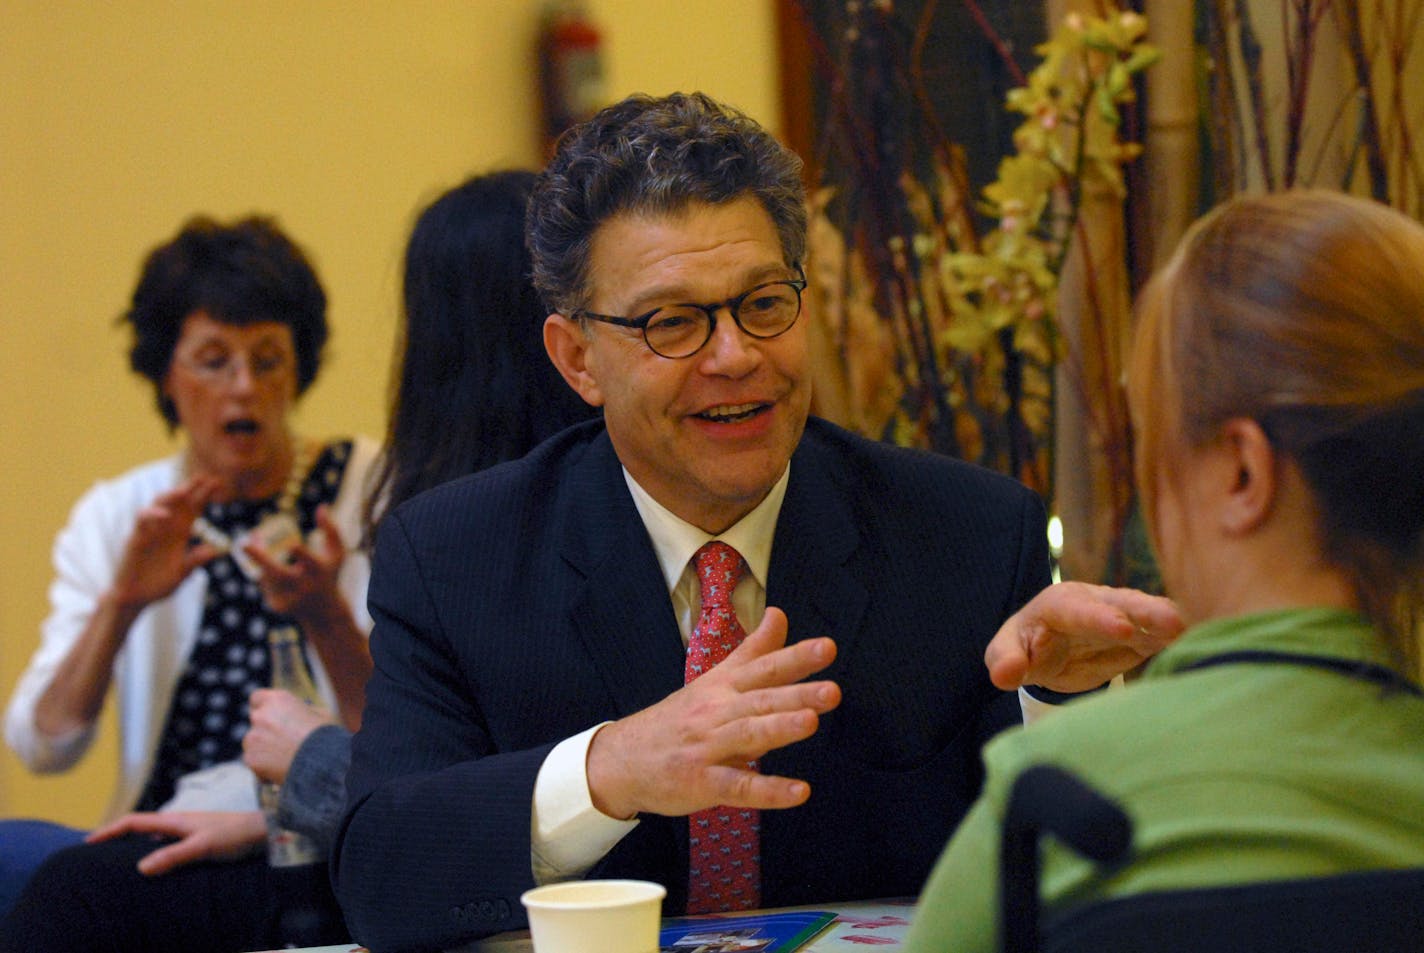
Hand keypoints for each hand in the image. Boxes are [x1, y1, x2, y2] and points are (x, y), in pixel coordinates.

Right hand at [85, 810, 264, 875]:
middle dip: (115, 836)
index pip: (133, 821)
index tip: (88, 841)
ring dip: (133, 843)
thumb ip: (174, 855)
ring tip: (116, 859)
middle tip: (94, 852)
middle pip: (139, 826)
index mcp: (174, 820)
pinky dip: (151, 849)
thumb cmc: (235, 835)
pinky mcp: (197, 838)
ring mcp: (187, 829)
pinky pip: (166, 842)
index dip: (109, 830)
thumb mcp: (203, 846)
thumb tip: (140, 867)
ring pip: (152, 835)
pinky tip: (153, 863)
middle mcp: (178, 822)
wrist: (263, 830)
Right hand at [110, 475, 223, 610]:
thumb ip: (195, 560)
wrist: (135, 598)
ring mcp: (150, 532)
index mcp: (179, 535)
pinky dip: (152, 515)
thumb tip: (216, 549)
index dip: (204, 496)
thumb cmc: (158, 585)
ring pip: (158, 505)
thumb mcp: (182, 573)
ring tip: (185, 490)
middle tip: (205, 476)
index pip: (192, 510)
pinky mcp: (135, 539)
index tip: (219, 483)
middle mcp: (165, 529)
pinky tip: (165, 514)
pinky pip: (141, 521)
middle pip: (178, 503)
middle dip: (190, 489)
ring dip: (171, 496)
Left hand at [243, 504, 346, 620]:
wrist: (324, 613)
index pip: (311, 562)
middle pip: (278, 573)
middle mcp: (304, 587)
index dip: (302, 553)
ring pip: (267, 574)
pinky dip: (268, 577)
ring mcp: (289, 599)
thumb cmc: (329, 574)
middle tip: (243, 544)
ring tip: (287, 568)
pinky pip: (264, 583)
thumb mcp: (337, 553)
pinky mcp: (277, 606)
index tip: (292, 545)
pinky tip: (284, 585)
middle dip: (260, 558)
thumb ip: (332, 530)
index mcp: (320, 572)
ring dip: (268, 563)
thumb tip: (322, 506)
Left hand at [243, 688, 333, 783]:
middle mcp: (261, 715)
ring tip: (284, 758)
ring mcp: (253, 737)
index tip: (270, 715)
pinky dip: (263, 766)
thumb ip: (302, 711)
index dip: (263, 707)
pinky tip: (280, 769)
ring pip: (252, 742)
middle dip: (265, 729)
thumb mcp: (320, 715)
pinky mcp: (250, 758)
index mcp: (278, 700)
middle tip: (280, 740)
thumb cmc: (325, 736)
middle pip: (255, 720)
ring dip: (263, 748)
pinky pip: (254, 761)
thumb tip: (299, 713)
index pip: (257, 698)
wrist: (322, 762)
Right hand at [587, 607, 840, 820]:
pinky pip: (738, 788)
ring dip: (779, 729)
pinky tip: (799, 792)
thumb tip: (779, 614)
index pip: (763, 668)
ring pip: (747, 736)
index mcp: (723, 687)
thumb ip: (753, 651)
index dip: (795, 658)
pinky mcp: (702, 783)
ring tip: (811, 723)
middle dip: (796, 694)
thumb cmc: (677, 719)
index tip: (827, 648)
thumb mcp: (714, 680)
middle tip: (832, 691)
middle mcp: (716, 713)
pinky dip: (769, 790)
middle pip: (759, 700)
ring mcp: (708, 748)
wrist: (622, 759)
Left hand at [984, 582, 1183, 692]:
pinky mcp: (1142, 636)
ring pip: (1150, 616)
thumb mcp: (1006, 652)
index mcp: (1059, 604)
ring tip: (1196, 632)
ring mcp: (1123, 616)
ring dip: (1172, 623)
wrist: (1048, 646)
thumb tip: (1004, 674)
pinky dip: (1182, 639)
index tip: (1123, 630)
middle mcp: (1096, 603)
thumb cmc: (1024, 646)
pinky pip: (1163, 636)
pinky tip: (1204, 644)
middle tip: (1173, 623)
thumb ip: (1005, 660)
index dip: (1101, 618)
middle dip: (1147, 612)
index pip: (1079, 610)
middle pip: (1124, 604)